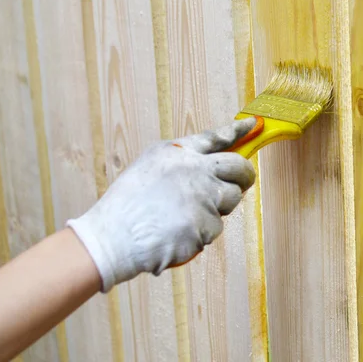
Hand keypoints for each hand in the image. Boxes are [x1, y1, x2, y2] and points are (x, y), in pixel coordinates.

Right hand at [67, 117, 256, 292]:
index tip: (252, 124)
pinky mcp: (205, 224)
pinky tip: (176, 234)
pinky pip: (214, 228)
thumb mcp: (150, 167)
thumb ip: (181, 162)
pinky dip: (200, 233)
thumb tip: (212, 166)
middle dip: (245, 176)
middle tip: (241, 183)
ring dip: (216, 209)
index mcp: (177, 152)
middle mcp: (194, 169)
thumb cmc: (127, 207)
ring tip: (183, 216)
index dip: (237, 130)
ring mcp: (202, 196)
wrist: (111, 238)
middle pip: (239, 167)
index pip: (215, 136)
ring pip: (229, 200)